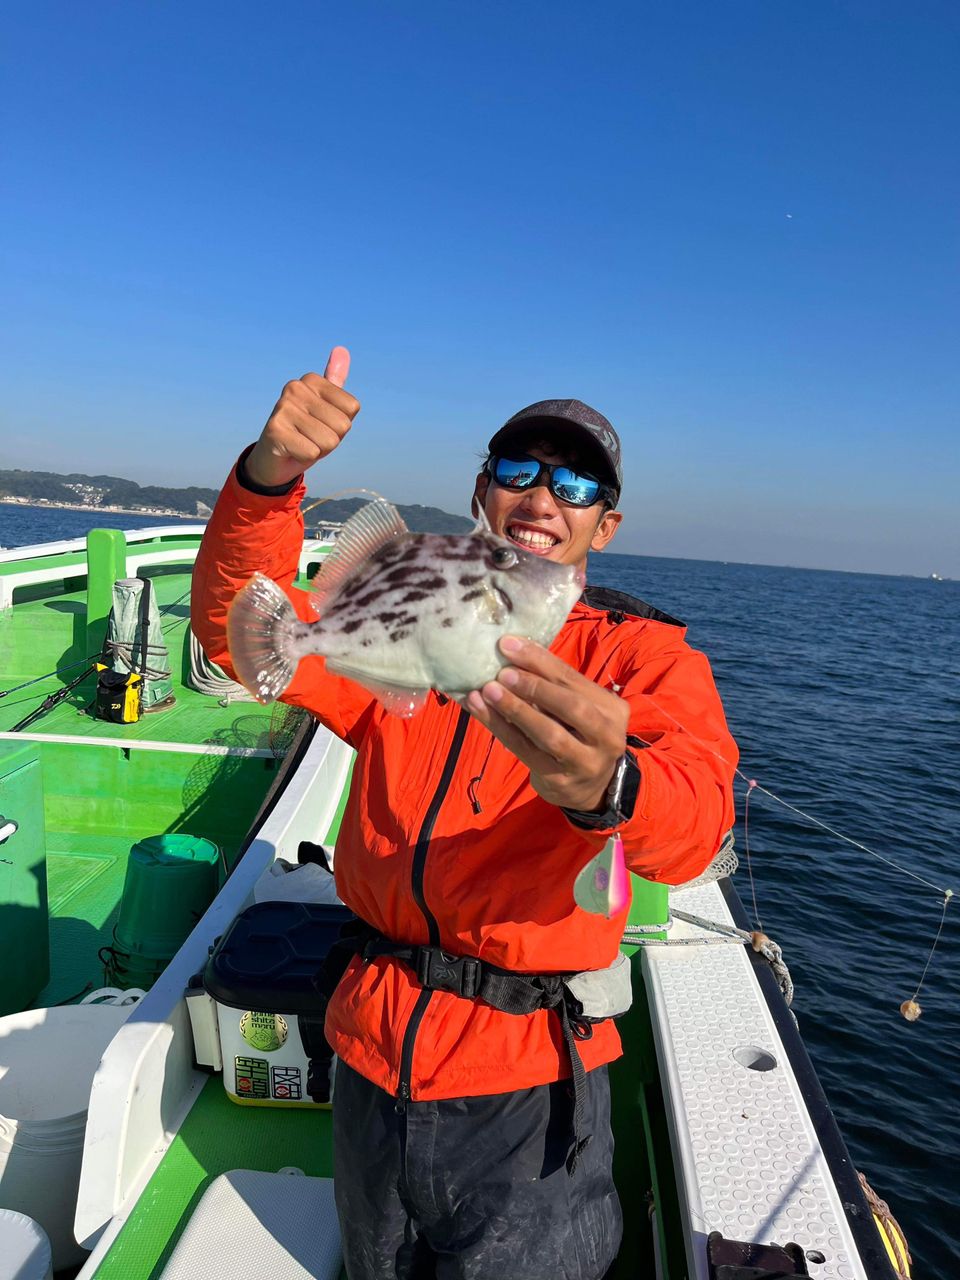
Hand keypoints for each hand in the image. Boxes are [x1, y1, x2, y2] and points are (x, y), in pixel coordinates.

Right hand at [245, 346, 360, 487]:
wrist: (272, 459)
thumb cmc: (305, 433)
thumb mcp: (326, 408)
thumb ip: (334, 382)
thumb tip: (342, 349)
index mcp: (311, 380)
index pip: (352, 407)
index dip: (341, 424)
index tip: (321, 424)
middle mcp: (295, 388)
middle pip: (343, 425)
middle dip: (331, 438)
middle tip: (310, 436)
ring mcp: (283, 407)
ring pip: (329, 441)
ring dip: (319, 449)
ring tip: (302, 443)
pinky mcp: (275, 430)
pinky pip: (313, 452)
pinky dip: (305, 457)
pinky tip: (292, 451)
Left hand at [465, 636, 628, 811]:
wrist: (591, 787)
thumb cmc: (579, 734)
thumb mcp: (578, 707)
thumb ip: (556, 685)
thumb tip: (513, 651)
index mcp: (613, 709)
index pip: (574, 679)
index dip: (540, 660)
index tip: (509, 644)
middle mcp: (607, 736)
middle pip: (571, 707)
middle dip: (534, 687)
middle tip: (503, 672)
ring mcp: (585, 762)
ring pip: (549, 734)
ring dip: (515, 709)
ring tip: (488, 691)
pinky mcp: (559, 780)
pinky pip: (525, 751)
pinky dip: (500, 728)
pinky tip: (481, 711)